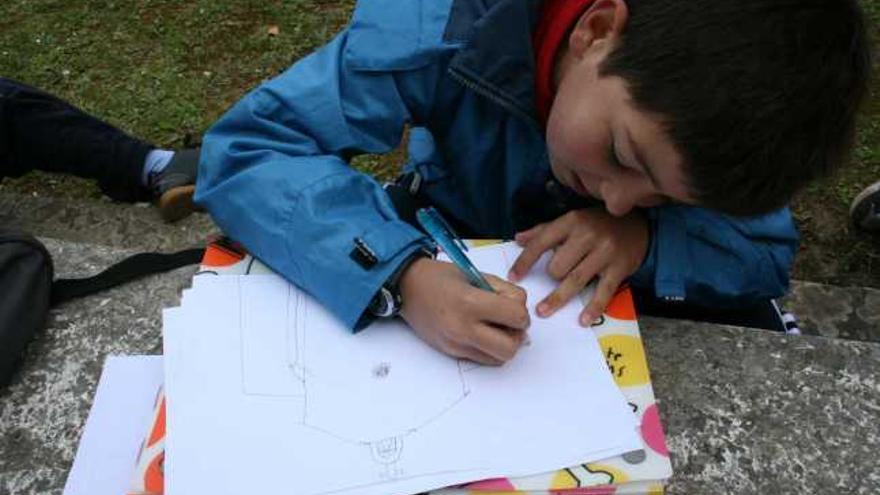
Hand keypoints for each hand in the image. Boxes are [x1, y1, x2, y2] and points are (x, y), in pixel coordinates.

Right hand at [399, 258, 529, 365]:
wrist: (407, 288)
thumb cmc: (440, 277)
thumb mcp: (476, 275)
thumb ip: (502, 291)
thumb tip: (520, 309)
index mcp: (470, 302)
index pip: (516, 317)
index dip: (521, 310)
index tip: (512, 303)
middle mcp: (463, 328)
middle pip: (511, 346)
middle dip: (517, 333)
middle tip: (509, 320)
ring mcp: (456, 344)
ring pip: (500, 358)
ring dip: (505, 344)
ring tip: (496, 327)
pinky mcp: (452, 353)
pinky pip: (484, 359)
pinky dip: (490, 349)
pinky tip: (483, 333)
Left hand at [508, 208, 648, 325]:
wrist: (638, 224)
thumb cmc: (598, 223)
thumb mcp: (572, 220)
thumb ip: (544, 230)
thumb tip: (518, 239)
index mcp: (571, 222)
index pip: (541, 243)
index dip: (525, 261)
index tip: (513, 277)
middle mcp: (587, 236)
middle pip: (558, 265)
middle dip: (551, 276)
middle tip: (552, 279)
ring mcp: (604, 253)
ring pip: (575, 280)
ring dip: (558, 298)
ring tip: (543, 311)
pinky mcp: (619, 268)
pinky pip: (603, 292)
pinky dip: (593, 308)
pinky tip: (583, 320)